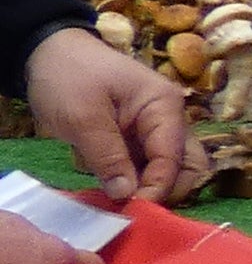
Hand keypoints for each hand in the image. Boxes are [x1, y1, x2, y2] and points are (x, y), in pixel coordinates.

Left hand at [25, 25, 186, 199]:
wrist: (50, 52)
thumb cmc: (69, 76)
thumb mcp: (83, 117)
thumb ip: (108, 157)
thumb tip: (127, 196)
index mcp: (164, 107)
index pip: (174, 157)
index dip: (158, 187)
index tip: (134, 211)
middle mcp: (170, 119)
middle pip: (190, 165)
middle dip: (169, 191)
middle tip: (137, 210)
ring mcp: (156, 130)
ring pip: (174, 169)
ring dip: (156, 189)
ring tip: (128, 205)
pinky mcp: (139, 139)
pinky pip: (149, 167)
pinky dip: (139, 183)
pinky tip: (119, 193)